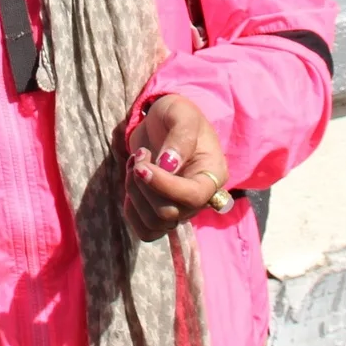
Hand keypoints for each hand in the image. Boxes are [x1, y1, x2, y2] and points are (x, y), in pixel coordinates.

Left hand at [122, 94, 228, 242]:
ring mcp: (180, 209)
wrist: (164, 121)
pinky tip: (132, 183)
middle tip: (139, 156)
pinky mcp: (161, 213)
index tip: (142, 166)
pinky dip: (132, 211)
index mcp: (213, 174)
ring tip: (135, 164)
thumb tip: (169, 165)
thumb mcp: (182, 114)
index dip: (165, 186)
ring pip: (155, 223)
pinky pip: (146, 231)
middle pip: (170, 213)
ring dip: (135, 193)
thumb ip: (180, 136)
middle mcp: (200, 198)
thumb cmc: (177, 114)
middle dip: (144, 185)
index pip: (193, 197)